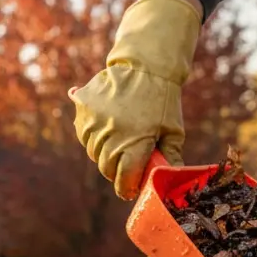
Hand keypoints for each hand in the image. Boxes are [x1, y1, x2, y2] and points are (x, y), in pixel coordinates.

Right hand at [68, 0, 200, 199]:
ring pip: (93, 152)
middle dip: (115, 172)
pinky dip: (91, 136)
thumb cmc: (163, 101)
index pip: (124, 178)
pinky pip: (83, 133)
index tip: (128, 190)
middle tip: (124, 168)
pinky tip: (105, 129)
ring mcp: (94, 121)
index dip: (126, 187)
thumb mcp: (173, 131)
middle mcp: (112, 134)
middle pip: (106, 168)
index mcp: (135, 143)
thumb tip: (170, 180)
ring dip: (103, 153)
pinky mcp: (83, 108)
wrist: (146, 66)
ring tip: (116, 143)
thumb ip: (170, 158)